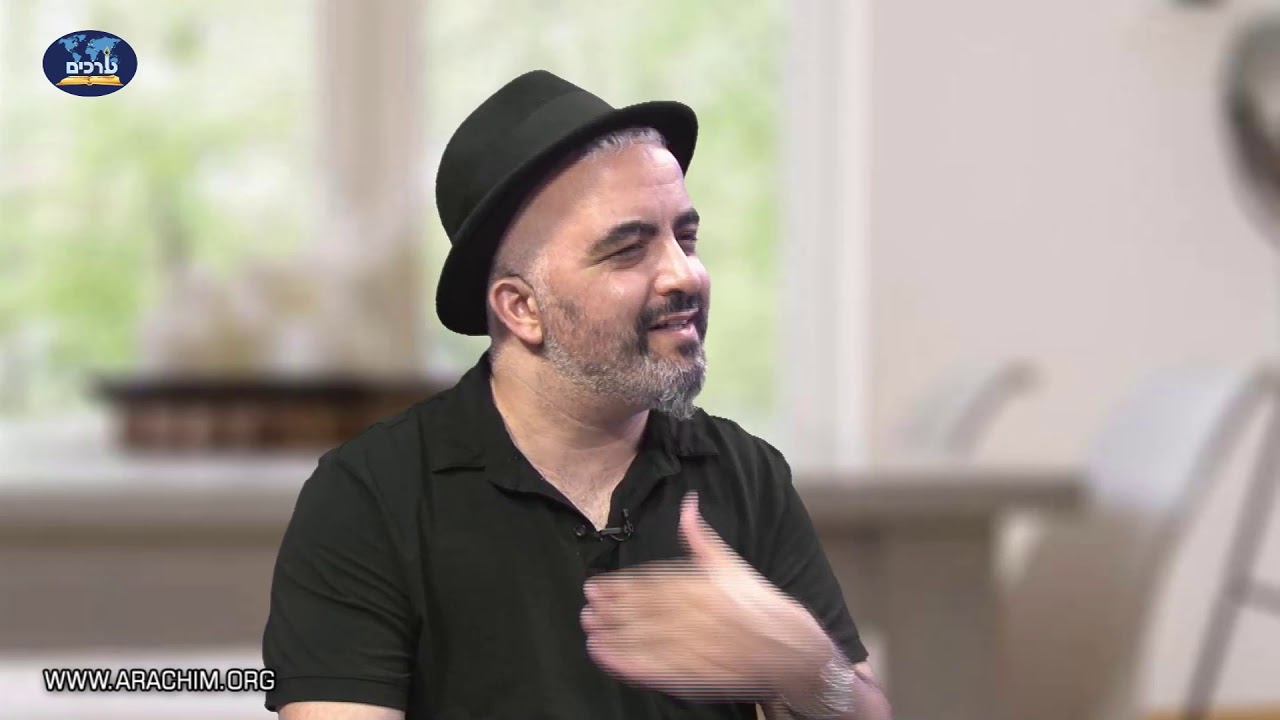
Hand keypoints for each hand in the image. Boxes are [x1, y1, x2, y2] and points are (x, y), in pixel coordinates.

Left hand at [580, 492, 835, 701]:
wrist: (791, 648)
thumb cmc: (758, 603)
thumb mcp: (731, 563)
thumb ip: (700, 536)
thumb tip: (688, 502)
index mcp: (703, 585)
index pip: (651, 585)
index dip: (619, 587)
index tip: (594, 587)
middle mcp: (698, 615)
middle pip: (644, 612)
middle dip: (611, 611)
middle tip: (586, 608)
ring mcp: (697, 646)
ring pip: (646, 640)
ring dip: (614, 636)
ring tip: (590, 632)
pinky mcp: (697, 673)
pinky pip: (655, 668)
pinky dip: (627, 664)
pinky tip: (605, 657)